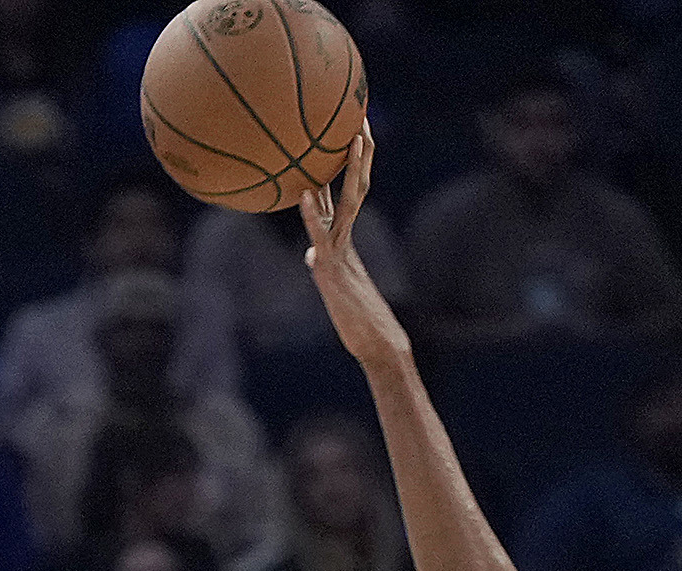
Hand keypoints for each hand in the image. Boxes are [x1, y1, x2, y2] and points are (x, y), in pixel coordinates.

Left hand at [299, 133, 404, 374]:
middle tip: (361, 113)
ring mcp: (343, 249)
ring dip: (350, 168)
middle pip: (355, 182)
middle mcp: (347, 235)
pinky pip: (324, 235)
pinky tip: (303, 194)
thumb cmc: (358, 321)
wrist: (378, 345)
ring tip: (352, 136)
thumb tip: (311, 254)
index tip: (350, 128)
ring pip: (350, 201)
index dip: (347, 159)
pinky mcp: (334, 269)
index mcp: (345, 236)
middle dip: (358, 148)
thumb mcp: (335, 286)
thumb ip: (324, 263)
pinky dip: (312, 216)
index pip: (347, 188)